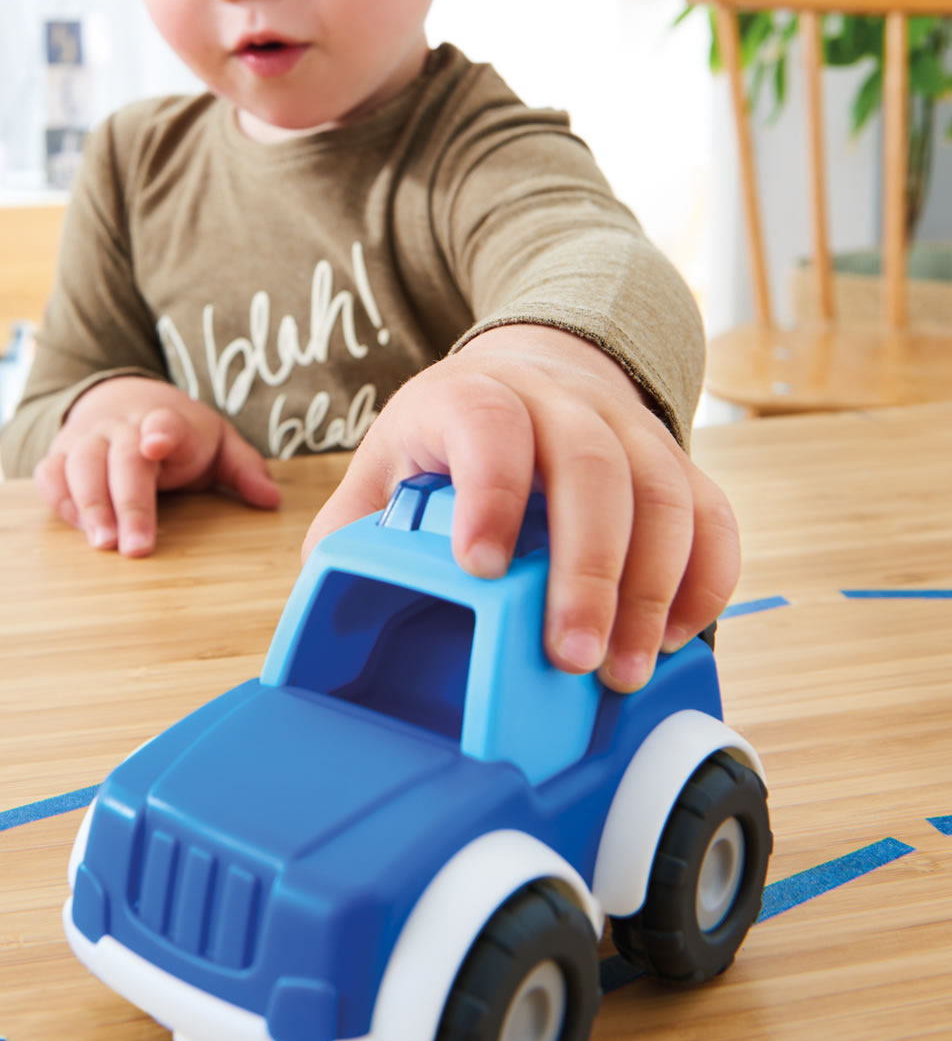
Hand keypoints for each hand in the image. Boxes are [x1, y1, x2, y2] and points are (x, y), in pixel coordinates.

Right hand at [33, 375, 280, 556]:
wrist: (121, 397)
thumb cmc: (177, 434)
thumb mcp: (217, 442)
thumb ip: (244, 468)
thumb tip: (270, 500)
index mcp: (168, 420)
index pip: (165, 421)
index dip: (161, 432)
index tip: (156, 444)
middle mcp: (123, 426)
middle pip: (120, 456)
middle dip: (128, 502)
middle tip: (136, 547)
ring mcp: (88, 439)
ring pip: (79, 464)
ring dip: (89, 505)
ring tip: (103, 544)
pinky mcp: (60, 455)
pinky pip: (50, 475)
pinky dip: (60, 500)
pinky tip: (79, 529)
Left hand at [302, 324, 739, 691]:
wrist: (536, 368)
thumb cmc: (455, 435)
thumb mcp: (392, 461)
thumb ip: (357, 525)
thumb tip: (326, 600)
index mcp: (476, 395)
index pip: (488, 424)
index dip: (489, 491)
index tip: (480, 566)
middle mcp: (562, 402)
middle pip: (593, 467)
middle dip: (588, 569)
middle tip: (569, 656)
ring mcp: (630, 429)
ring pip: (665, 494)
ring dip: (651, 591)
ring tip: (623, 672)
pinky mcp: (677, 463)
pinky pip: (713, 516)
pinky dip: (705, 581)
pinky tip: (673, 637)